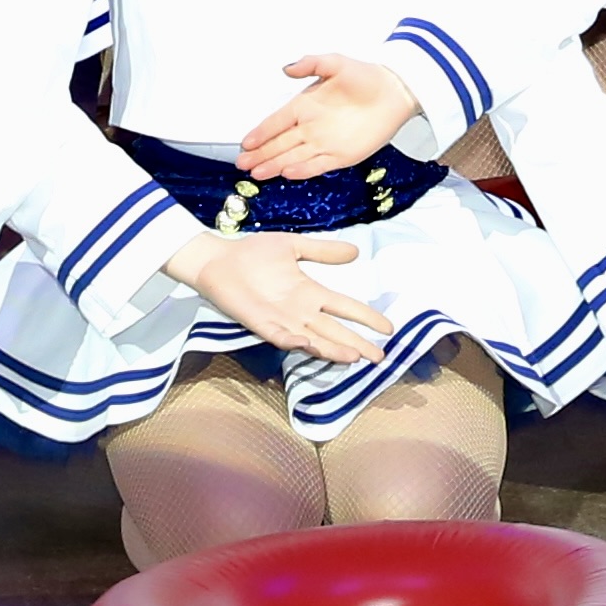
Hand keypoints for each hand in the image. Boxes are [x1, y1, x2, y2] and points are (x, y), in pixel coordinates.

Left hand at [171, 230, 390, 367]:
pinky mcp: (260, 323)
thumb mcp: (293, 247)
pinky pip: (280, 336)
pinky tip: (307, 343)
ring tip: (353, 357)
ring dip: (331, 348)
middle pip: (334, 330)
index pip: (344, 307)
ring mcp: (281, 319)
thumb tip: (356, 251)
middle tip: (380, 358)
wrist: (218, 260)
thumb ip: (322, 251)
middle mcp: (299, 311)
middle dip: (357, 343)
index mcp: (309, 293)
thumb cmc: (253, 254)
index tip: (387, 329)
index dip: (365, 318)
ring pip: (313, 338)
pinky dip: (293, 341)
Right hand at [233, 53, 415, 181]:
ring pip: (293, 156)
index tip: (245, 141)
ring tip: (256, 173)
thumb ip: (311, 63)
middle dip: (260, 154)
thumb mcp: (336, 63)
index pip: (277, 122)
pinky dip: (302, 169)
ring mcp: (325, 142)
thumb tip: (288, 68)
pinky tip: (287, 172)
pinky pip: (317, 164)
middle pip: (280, 143)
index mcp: (306, 105)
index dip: (261, 132)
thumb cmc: (366, 77)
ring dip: (275, 165)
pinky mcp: (341, 155)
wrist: (395, 92)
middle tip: (242, 163)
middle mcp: (312, 126)